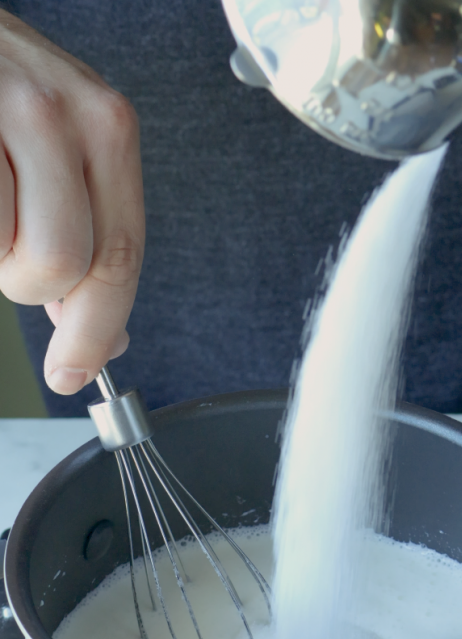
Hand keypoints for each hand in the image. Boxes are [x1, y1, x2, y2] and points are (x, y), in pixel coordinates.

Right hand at [0, 12, 143, 393]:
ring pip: (14, 256)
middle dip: (30, 285)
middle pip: (67, 266)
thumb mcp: (61, 149)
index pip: (120, 255)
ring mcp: (6, 113)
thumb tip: (104, 333)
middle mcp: (63, 115)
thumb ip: (89, 234)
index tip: (74, 371)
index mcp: (107, 128)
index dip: (97, 330)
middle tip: (9, 251)